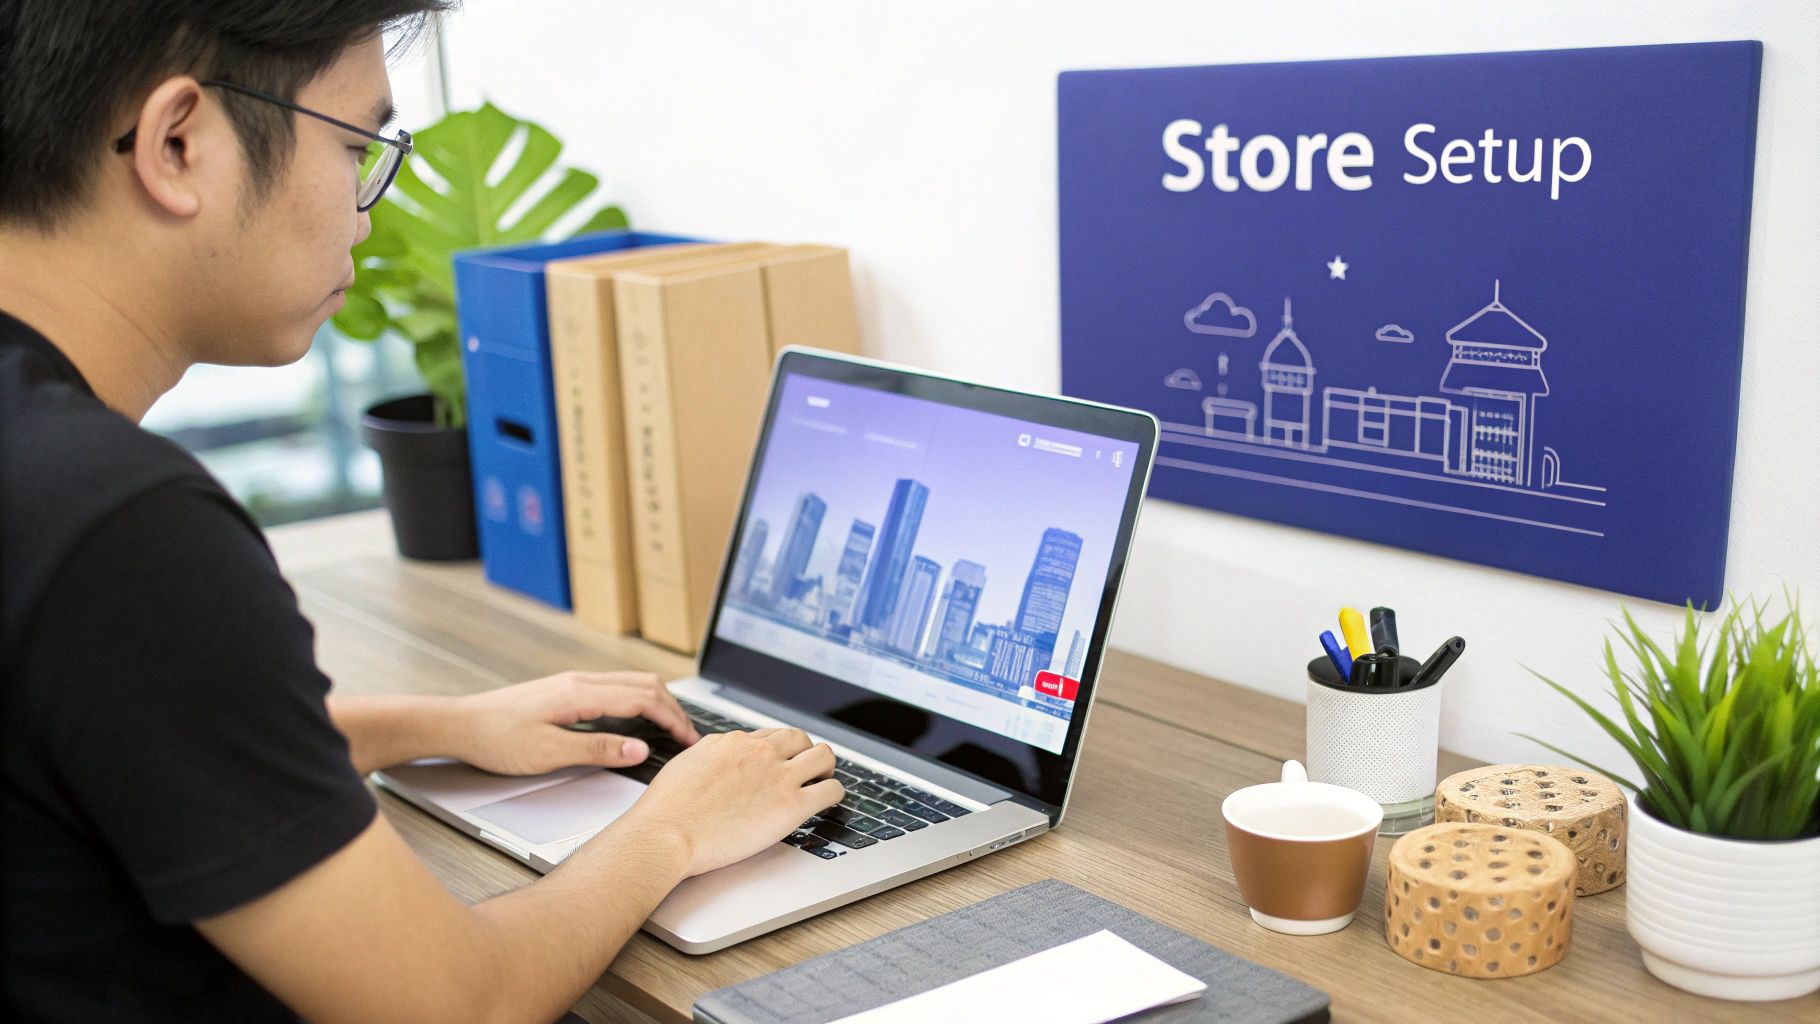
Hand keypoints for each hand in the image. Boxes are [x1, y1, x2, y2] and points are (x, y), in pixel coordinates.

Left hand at [448, 671, 699, 775]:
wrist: (459, 724)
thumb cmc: (495, 738)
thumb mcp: (548, 753)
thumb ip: (597, 750)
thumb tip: (639, 750)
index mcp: (580, 692)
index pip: (643, 698)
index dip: (672, 719)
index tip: (688, 739)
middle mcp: (580, 681)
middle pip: (644, 684)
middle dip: (673, 708)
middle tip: (688, 735)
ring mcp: (573, 683)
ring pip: (631, 683)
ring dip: (657, 702)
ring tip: (671, 727)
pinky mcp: (566, 691)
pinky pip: (615, 688)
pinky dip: (638, 701)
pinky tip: (638, 720)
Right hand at [624, 728, 841, 876]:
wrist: (667, 833)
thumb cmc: (668, 808)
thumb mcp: (687, 762)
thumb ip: (710, 755)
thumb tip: (718, 756)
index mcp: (734, 742)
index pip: (769, 735)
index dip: (777, 750)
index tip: (780, 761)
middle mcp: (759, 752)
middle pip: (799, 738)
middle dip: (805, 752)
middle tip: (807, 768)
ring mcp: (779, 776)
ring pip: (824, 756)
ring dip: (826, 767)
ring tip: (823, 780)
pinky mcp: (791, 805)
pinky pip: (831, 790)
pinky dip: (834, 794)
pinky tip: (829, 802)